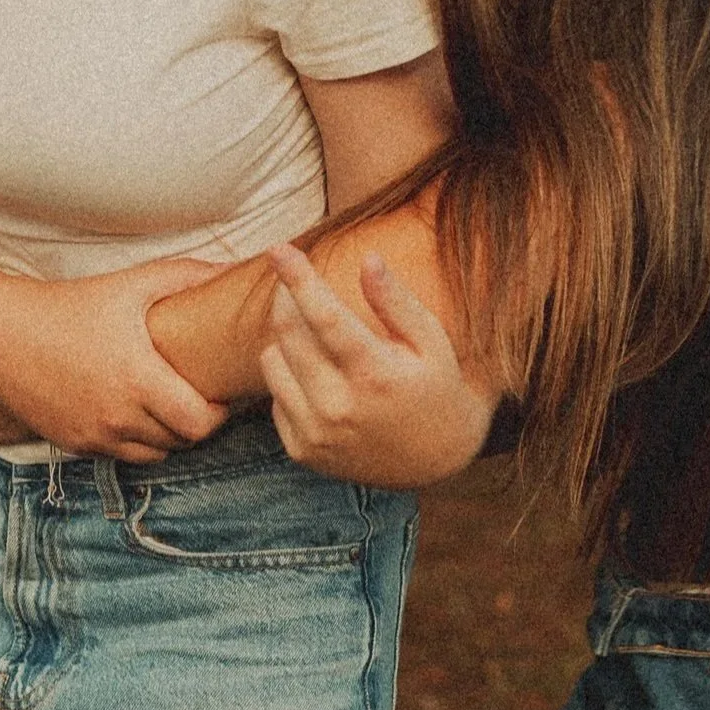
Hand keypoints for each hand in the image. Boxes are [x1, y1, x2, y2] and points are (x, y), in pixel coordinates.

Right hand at [0, 258, 230, 462]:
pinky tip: (134, 411)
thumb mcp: (130, 284)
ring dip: (167, 436)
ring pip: (152, 454)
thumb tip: (231, 267)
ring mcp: (94, 436)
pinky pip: (120, 455)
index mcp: (138, 380)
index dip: (218, 412)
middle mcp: (118, 417)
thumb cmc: (68, 306)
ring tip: (169, 406)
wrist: (0, 335)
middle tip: (201, 397)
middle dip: (197, 423)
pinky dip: (135, 440)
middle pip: (181, 442)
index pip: (200, 423)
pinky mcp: (74, 444)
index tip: (218, 391)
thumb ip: (185, 276)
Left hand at [260, 244, 496, 488]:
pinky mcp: (302, 450)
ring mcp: (316, 434)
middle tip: (296, 280)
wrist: (435, 461)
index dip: (299, 278)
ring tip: (316, 335)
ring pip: (272, 362)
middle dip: (286, 296)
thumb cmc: (436, 387)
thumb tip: (368, 259)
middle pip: (288, 333)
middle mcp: (339, 408)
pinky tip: (319, 377)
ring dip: (285, 338)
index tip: (279, 248)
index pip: (325, 316)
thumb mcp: (431, 341)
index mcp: (375, 375)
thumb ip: (397, 301)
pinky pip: (274, 395)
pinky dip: (289, 376)